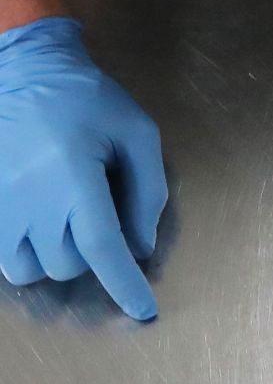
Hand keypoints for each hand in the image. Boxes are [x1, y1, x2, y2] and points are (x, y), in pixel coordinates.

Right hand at [0, 17, 164, 318]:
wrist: (23, 72)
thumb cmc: (87, 99)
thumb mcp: (136, 133)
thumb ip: (147, 191)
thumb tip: (142, 247)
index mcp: (74, 178)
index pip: (103, 249)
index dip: (126, 285)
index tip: (145, 311)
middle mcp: (29, 199)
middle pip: (69, 265)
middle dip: (94, 254)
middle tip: (102, 217)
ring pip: (32, 269)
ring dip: (59, 257)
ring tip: (69, 221)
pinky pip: (5, 257)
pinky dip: (28, 253)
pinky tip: (43, 224)